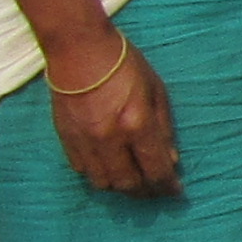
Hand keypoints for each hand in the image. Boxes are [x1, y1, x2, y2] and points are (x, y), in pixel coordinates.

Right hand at [44, 36, 178, 198]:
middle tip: (156, 190)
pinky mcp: (66, 138)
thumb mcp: (156, 91)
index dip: (168, 187)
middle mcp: (110, 139)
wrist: (78, 48)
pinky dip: (98, 174)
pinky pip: (82, 170)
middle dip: (146, 192)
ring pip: (103, 183)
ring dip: (121, 187)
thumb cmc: (124, 64)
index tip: (175, 191)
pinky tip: (109, 167)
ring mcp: (84, 141)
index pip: (156, 171)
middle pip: (129, 184)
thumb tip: (171, 160)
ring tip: (133, 180)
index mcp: (137, 125)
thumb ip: (164, 129)